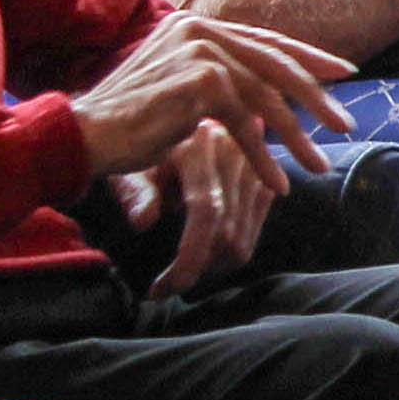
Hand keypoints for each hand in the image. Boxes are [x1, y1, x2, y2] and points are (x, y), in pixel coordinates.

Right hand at [75, 11, 354, 181]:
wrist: (84, 136)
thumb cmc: (132, 123)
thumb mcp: (185, 94)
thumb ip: (226, 84)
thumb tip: (271, 96)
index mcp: (196, 24)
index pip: (264, 40)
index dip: (307, 57)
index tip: (343, 72)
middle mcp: (200, 28)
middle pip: (275, 64)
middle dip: (316, 97)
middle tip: (345, 123)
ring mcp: (201, 50)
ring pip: (266, 97)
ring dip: (295, 137)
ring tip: (320, 164)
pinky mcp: (202, 80)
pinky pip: (247, 124)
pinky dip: (263, 157)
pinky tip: (277, 183)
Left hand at [104, 119, 269, 297]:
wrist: (187, 110)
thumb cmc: (145, 143)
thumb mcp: (133, 163)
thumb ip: (137, 193)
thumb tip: (143, 224)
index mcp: (200, 148)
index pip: (206, 212)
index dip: (189, 257)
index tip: (164, 289)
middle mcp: (235, 156)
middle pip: (228, 233)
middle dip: (197, 270)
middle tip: (166, 287)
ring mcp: (256, 169)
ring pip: (244, 239)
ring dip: (213, 267)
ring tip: (183, 272)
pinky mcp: (266, 180)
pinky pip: (254, 230)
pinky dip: (230, 252)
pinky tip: (206, 256)